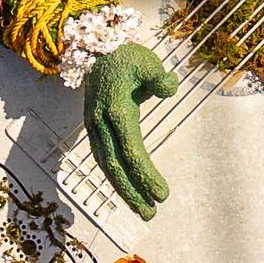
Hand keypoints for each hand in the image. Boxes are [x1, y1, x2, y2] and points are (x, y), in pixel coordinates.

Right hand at [83, 43, 177, 219]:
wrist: (97, 49)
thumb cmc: (127, 57)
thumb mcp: (146, 61)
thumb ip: (157, 78)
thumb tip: (169, 87)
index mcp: (116, 111)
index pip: (131, 150)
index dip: (145, 174)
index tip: (162, 194)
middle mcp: (101, 123)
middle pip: (116, 166)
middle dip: (133, 192)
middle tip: (151, 213)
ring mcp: (94, 127)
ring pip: (107, 166)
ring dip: (123, 189)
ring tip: (143, 210)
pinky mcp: (94, 128)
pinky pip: (104, 157)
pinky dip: (115, 176)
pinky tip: (129, 190)